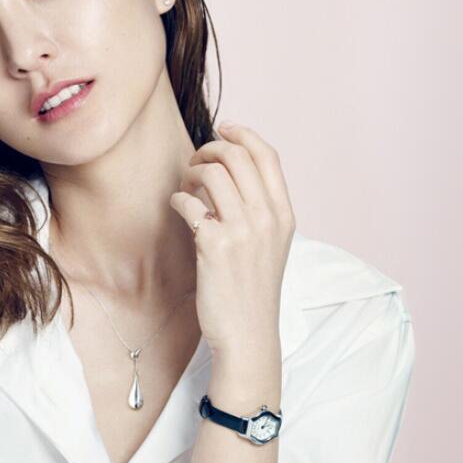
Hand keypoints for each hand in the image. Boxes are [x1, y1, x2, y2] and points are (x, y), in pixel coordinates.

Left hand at [169, 121, 295, 363]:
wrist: (247, 333)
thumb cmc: (251, 291)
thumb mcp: (269, 247)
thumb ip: (259, 212)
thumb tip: (230, 176)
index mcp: (284, 215)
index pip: (268, 157)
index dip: (243, 135)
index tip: (224, 129)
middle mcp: (268, 218)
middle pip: (238, 157)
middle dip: (211, 149)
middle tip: (195, 161)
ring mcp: (243, 231)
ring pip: (213, 174)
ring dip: (192, 173)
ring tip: (186, 187)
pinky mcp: (215, 245)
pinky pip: (190, 202)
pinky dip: (179, 199)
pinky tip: (178, 208)